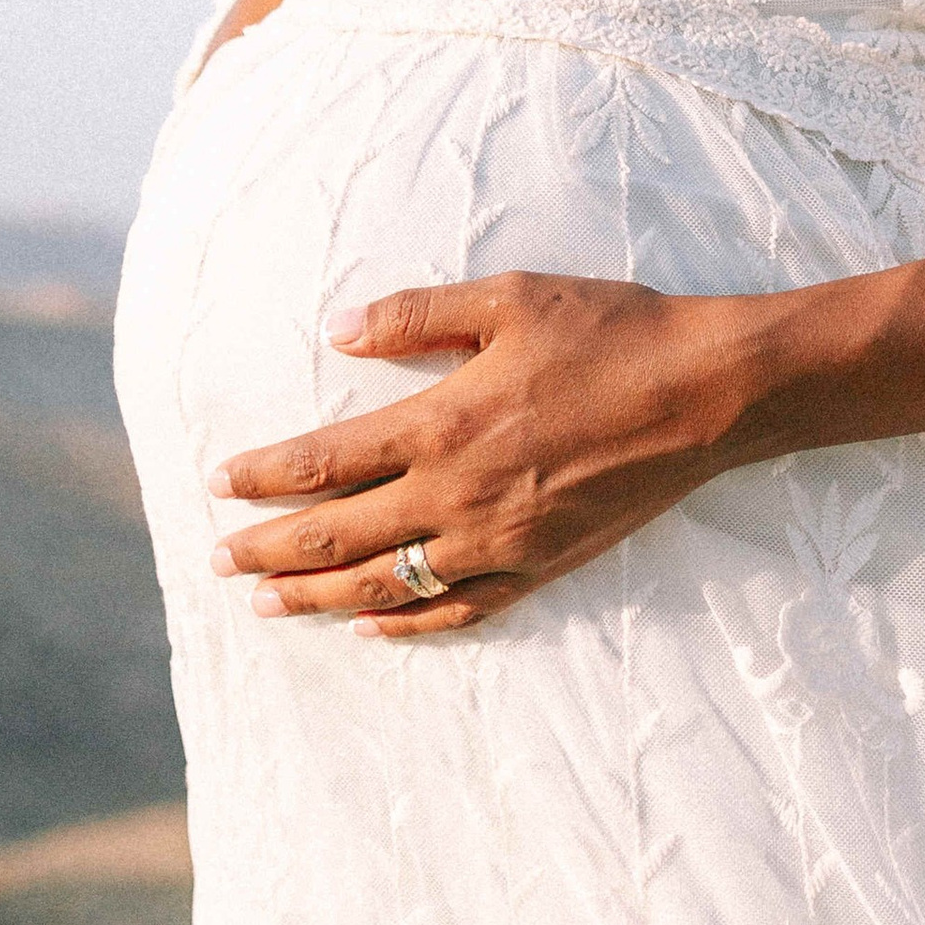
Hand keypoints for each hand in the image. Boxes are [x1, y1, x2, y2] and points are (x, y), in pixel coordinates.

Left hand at [207, 272, 763, 633]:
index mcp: (442, 423)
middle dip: (269, 547)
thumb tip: (337, 332)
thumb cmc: (610, 331)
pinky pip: (457, 611)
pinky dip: (405, 624)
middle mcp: (458, 495)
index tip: (218, 484)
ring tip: (266, 602)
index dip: (264, 476)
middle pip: (337, 535)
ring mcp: (498, 542)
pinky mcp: (540, 567)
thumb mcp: (509, 298)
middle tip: (218, 559)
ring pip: (385, 584)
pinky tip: (370, 627)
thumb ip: (415, 315)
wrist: (706, 392)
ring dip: (316, 596)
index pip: (324, 461)